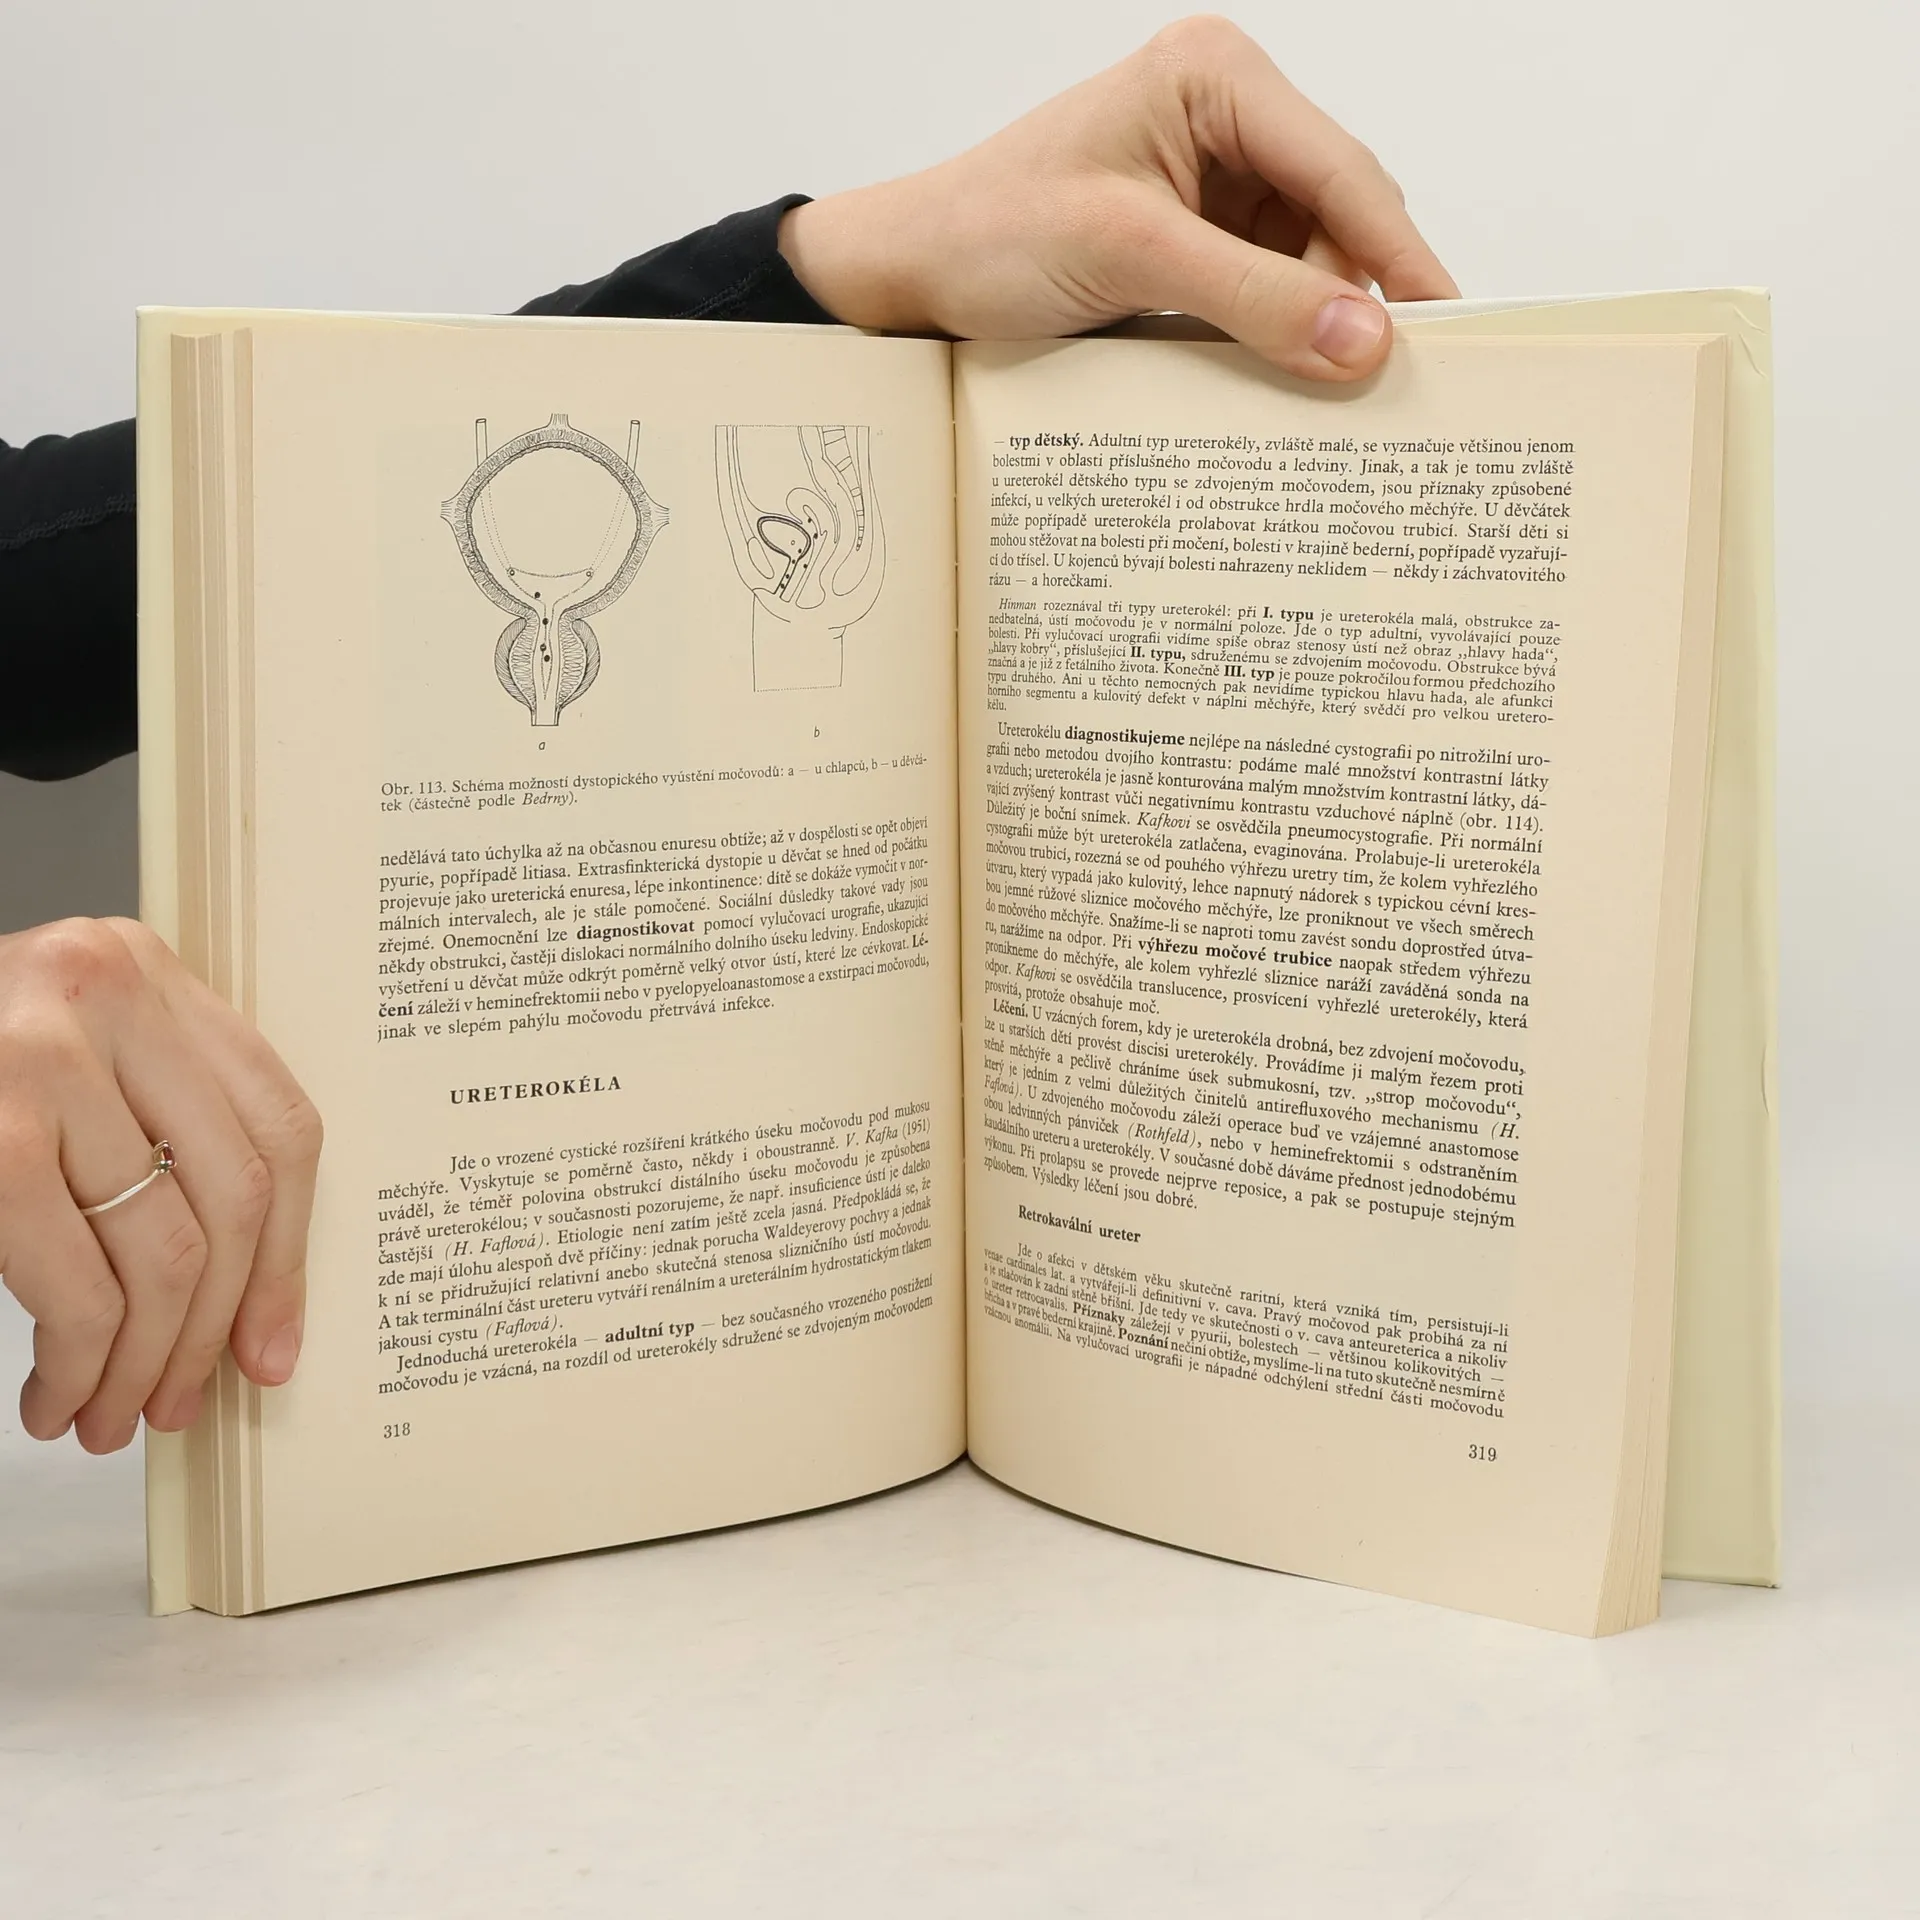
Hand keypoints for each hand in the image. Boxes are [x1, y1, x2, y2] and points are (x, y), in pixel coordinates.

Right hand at [0, 918, 320, 1450]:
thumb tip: (242, 1304)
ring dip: (140, 1362)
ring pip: (163, 1250)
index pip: (278, 1123)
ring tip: (106, 1414)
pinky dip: (77, 1359)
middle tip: (178, 1401)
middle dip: (209, 1327)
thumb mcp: (65, 1061)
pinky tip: (56, 1392)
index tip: (271, 1343)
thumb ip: (153, 1129)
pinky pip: (76, 1280)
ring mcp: (46, 1058)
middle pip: (230, 1195)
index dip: (285, 1251)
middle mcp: (109, 992)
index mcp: (147, 969)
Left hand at [779, 14, 1457, 380]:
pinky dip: (1276, 333)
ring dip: (1312, 324)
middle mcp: (1223, 115)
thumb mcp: (1131, 259)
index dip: (1398, 253)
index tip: (1448, 326)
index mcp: (1214, 77)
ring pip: (1308, 257)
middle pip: (1334, 212)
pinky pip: (1266, 285)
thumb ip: (1254, 298)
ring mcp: (1211, 177)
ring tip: (1322, 393)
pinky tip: (1280, 378)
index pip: (1338, 167)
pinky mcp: (1195, 236)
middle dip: (1351, 296)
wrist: (911, 275)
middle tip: (1381, 384)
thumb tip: (1365, 344)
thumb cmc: (991, 233)